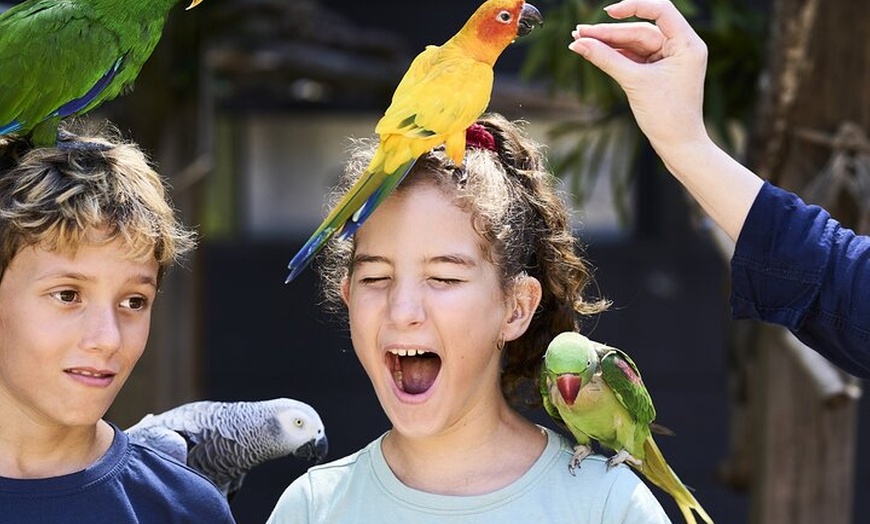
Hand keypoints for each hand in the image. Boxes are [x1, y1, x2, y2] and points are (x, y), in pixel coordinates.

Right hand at [569, 0, 708, 149]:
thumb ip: (606, 59)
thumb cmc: (667, 115)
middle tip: (579, 32)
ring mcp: (668, 59)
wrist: (679, 145)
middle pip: (640, 30)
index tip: (607, 12)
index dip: (633, 7)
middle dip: (609, 32)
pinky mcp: (657, 72)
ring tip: (579, 41)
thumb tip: (579, 44)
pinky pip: (633, 57)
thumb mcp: (635, 83)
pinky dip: (614, 55)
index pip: (660, 11)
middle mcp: (680, 47)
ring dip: (608, 43)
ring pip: (634, 43)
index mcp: (687, 43)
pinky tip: (593, 52)